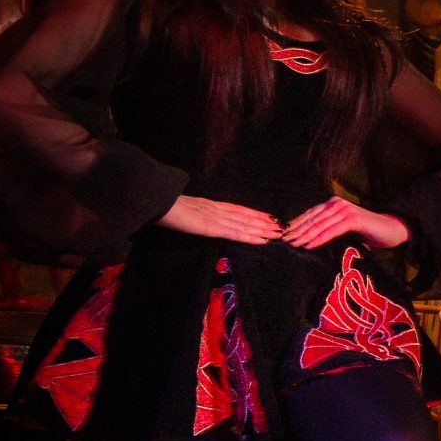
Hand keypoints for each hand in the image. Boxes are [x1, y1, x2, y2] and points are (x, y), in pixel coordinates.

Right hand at [157, 195, 280, 243]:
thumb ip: (197, 212)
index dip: (255, 214)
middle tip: (281, 228)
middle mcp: (218, 210)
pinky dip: (251, 237)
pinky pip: (236, 233)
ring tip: (278, 234)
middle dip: (264, 222)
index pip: (238, 209)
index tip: (269, 217)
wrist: (158, 200)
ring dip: (263, 230)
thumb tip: (200, 217)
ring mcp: (217, 218)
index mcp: (212, 204)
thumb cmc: (167, 205)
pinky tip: (263, 240)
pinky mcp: (212, 227)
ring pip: (246, 225)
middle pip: (246, 216)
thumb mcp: (187, 208)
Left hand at [282, 196, 409, 251]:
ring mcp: (345, 210)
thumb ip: (329, 227)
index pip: (309, 215)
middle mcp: (337, 204)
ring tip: (293, 244)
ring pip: (320, 225)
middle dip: (296, 231)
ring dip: (304, 235)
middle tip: (283, 241)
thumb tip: (307, 237)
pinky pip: (332, 230)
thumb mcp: (344, 227)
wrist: (391, 229)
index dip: (295, 224)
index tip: (283, 234)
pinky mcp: (353, 218)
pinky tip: (310, 245)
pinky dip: (320, 238)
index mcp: (332, 204)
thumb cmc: (367, 231)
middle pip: (312, 219)